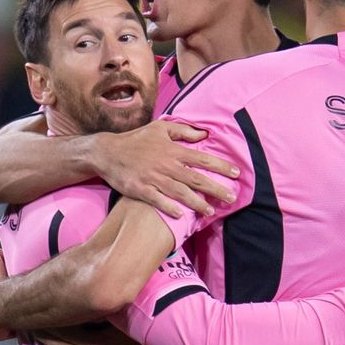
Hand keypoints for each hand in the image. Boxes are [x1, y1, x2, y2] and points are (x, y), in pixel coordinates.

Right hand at [94, 120, 238, 217]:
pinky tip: (181, 216)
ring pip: (180, 192)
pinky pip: (157, 200)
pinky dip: (169, 207)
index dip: (220, 166)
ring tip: (210, 211)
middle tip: (231, 198)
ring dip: (197, 203)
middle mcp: (166, 165)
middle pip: (196, 178)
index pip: (202, 158)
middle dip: (215, 189)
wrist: (108, 152)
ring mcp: (153, 178)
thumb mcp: (160, 128)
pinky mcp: (140, 189)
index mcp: (173, 150)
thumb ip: (183, 131)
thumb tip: (204, 134)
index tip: (235, 173)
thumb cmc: (136, 140)